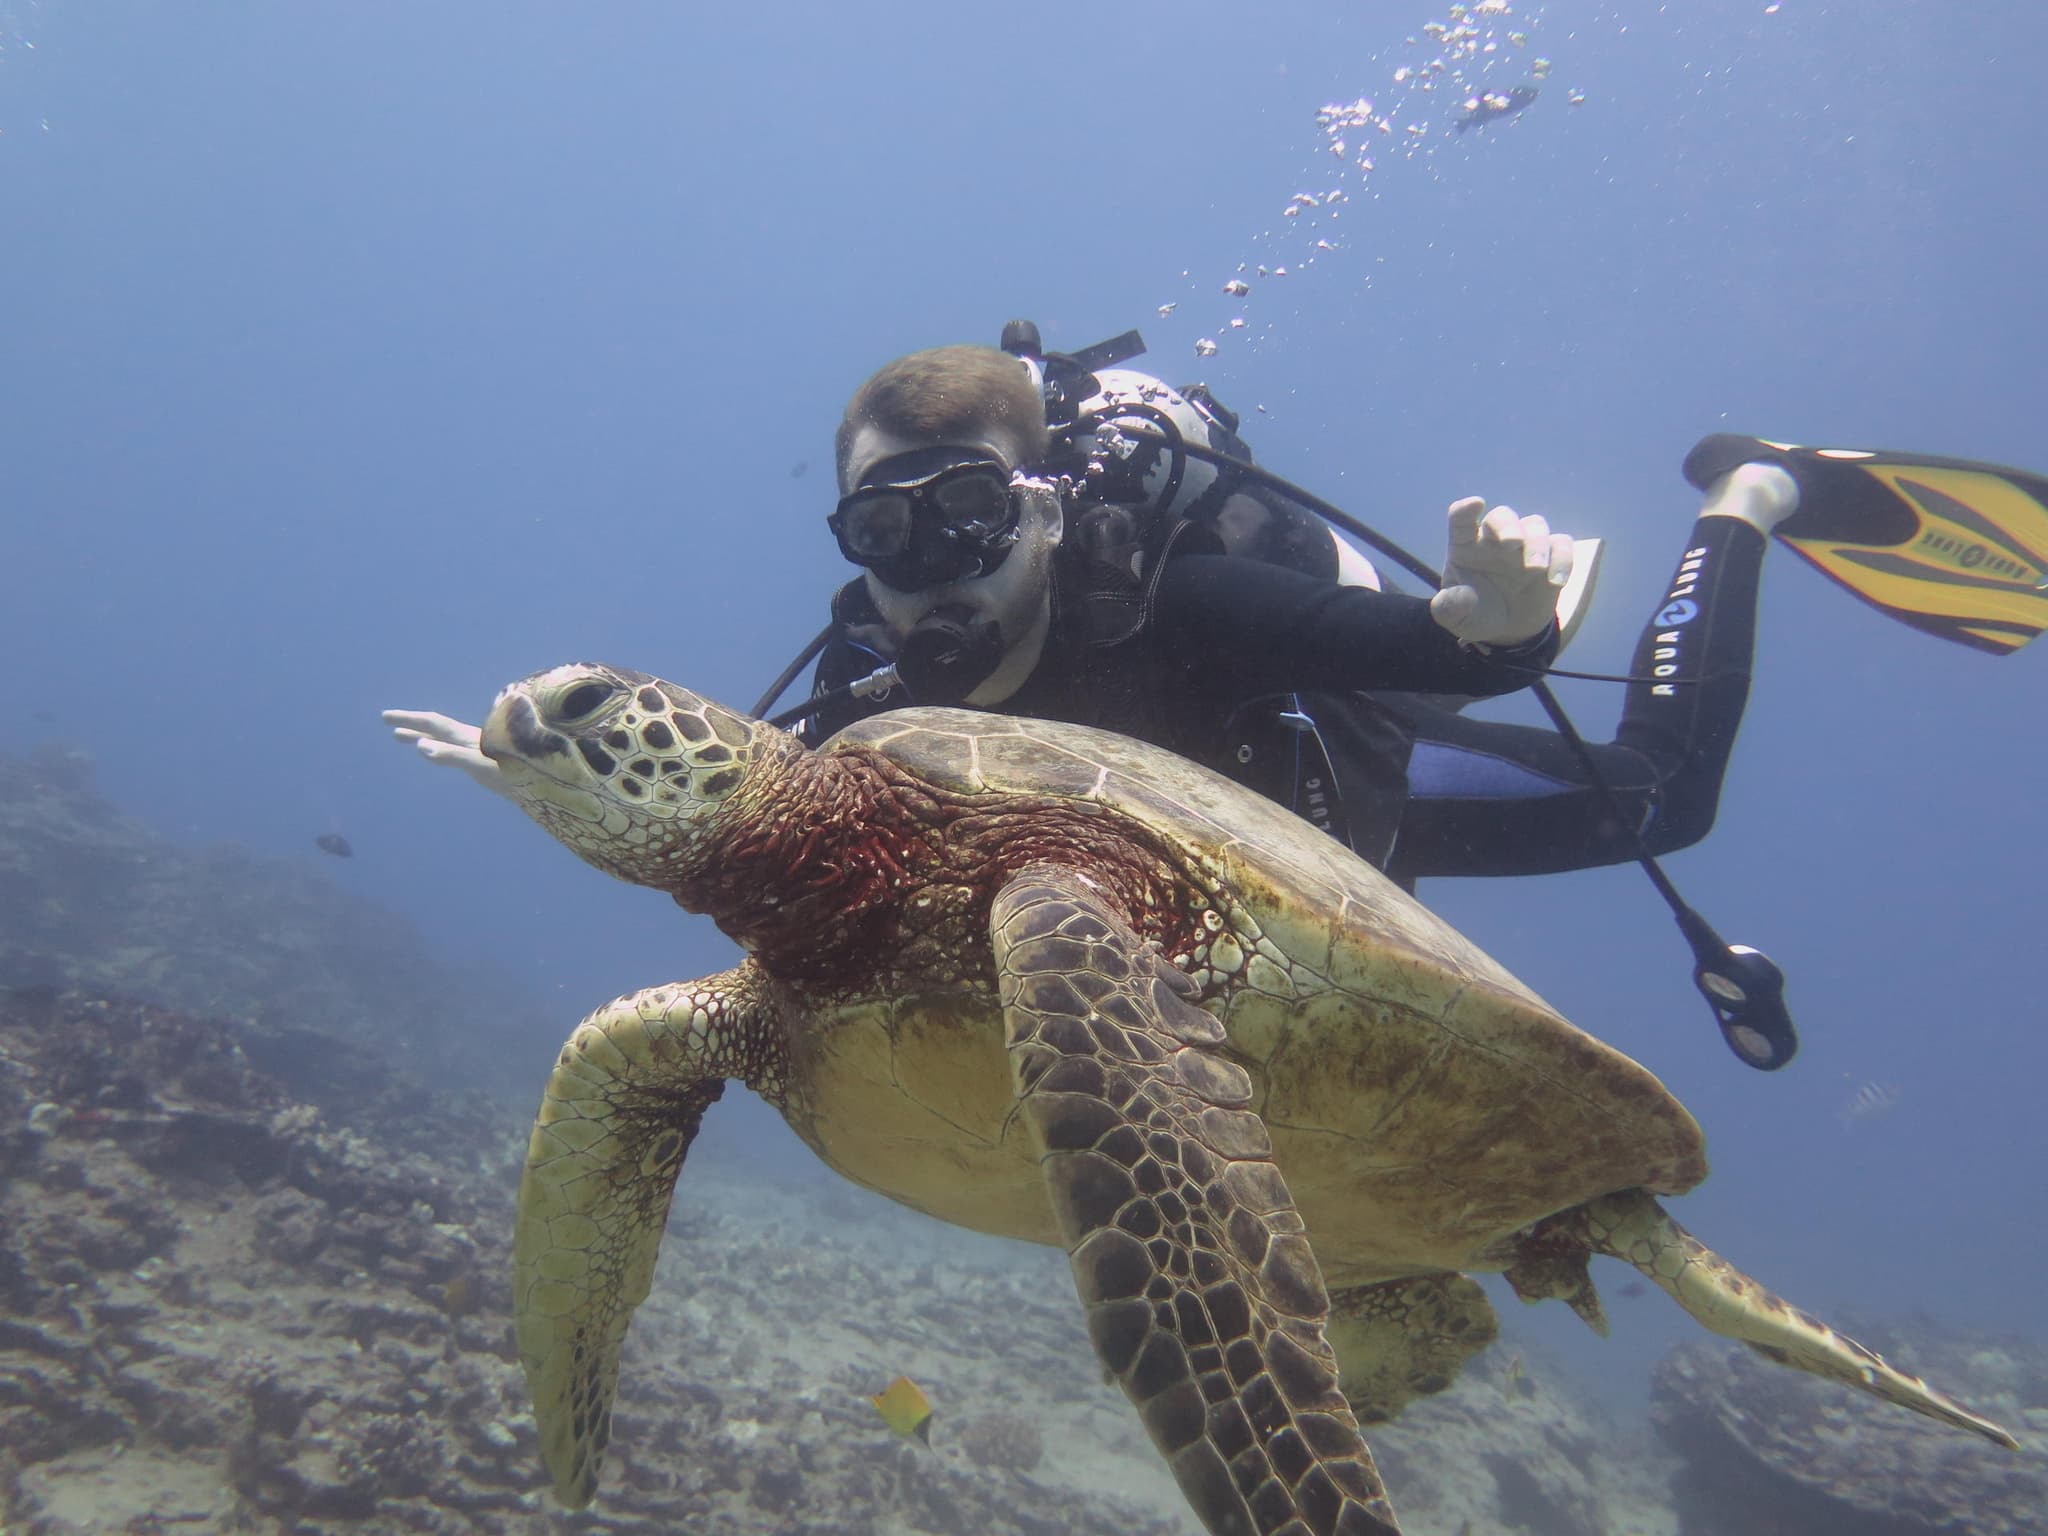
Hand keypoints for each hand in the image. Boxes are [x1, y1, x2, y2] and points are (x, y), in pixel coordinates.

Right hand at [382, 709, 511, 798]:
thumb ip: (452, 755)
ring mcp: (480, 750)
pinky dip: (441, 749)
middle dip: (412, 725)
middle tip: (388, 722)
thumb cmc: (515, 773)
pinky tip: (442, 755)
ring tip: (407, 739)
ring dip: (424, 737)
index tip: (385, 718)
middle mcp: (472, 740)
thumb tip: (421, 746)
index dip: (409, 719)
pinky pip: (455, 751)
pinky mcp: (488, 762)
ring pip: (445, 739)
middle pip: (436, 728)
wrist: (547, 782)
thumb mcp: (479, 766)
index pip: (432, 723)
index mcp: (467, 738)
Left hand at [1428, 497, 1574, 646]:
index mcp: (1465, 546)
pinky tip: (1556, 581)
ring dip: (1537, 543)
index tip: (1475, 505)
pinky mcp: (1551, 555)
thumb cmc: (1476, 613)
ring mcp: (1524, 544)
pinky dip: (1563, 559)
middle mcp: (1495, 539)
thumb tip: (1453, 599)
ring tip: (1535, 569)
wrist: (1508, 629)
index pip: (1461, 519)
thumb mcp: (1456, 616)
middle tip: (1513, 543)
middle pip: (1502, 516)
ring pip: (1535, 525)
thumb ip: (1450, 607)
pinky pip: (1561, 545)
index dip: (1466, 510)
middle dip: (1508, 525)